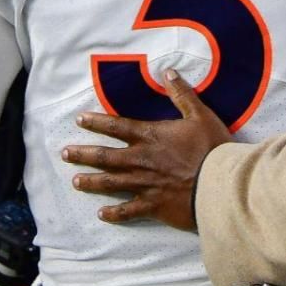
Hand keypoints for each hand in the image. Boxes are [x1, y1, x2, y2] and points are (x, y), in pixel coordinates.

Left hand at [66, 68, 232, 229]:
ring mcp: (145, 184)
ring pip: (110, 183)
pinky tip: (101, 214)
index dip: (97, 122)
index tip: (79, 120)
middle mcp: (141, 160)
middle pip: (105, 156)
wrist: (220, 183)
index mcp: (150, 136)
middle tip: (65, 154)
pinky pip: (128, 211)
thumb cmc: (211, 148)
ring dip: (91, 182)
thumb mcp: (200, 115)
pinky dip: (114, 213)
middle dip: (83, 154)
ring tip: (75, 182)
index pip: (117, 126)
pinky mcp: (153, 205)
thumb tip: (168, 72)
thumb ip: (182, 94)